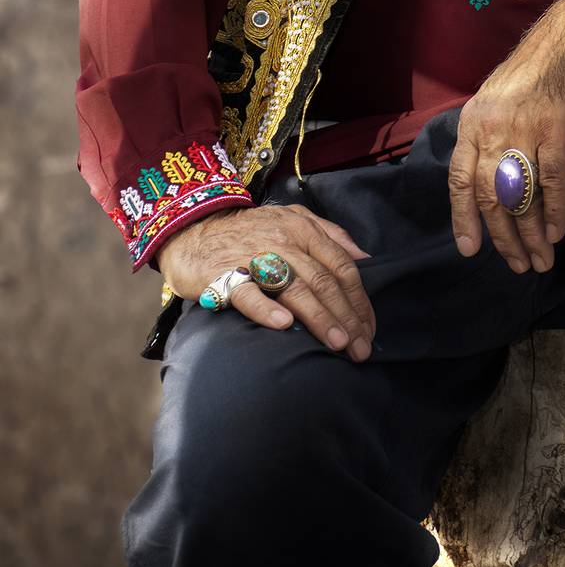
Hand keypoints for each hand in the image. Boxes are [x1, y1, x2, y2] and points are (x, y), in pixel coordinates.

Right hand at [156, 201, 375, 358]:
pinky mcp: (223, 275)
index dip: (359, 299)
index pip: (340, 265)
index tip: (369, 329)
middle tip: (361, 348)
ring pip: (294, 287)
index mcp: (302, 229)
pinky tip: (284, 325)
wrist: (193, 230)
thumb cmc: (250, 231)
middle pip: (322, 280)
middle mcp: (282, 240)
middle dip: (347, 316)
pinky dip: (266, 308)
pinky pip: (247, 293)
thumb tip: (364, 257)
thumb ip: (330, 233)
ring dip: (319, 317)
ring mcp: (252, 257)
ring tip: (338, 343)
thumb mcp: (293, 219)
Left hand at [448, 0, 564, 275]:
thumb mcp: (499, 98)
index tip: (471, 250)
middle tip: (519, 265)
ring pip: (521, 194)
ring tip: (541, 260)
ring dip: (531, 233)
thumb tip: (493, 181)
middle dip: (504, 237)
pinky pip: (552, 180)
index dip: (464, 218)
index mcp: (473, 121)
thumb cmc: (539, 68)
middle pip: (491, 195)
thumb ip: (491, 135)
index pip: (460, 179)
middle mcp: (492, 127)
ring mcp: (524, 128)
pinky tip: (558, 232)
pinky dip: (556, 210)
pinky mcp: (557, 129)